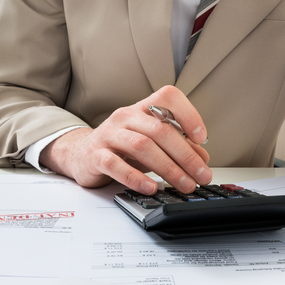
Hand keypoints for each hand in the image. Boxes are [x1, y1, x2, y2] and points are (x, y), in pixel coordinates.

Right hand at [39, 86, 210, 194]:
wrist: (82, 155)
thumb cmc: (121, 149)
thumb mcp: (152, 145)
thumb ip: (177, 148)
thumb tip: (202, 158)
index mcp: (142, 109)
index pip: (168, 97)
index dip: (188, 114)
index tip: (201, 137)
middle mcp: (126, 117)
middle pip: (160, 131)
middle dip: (186, 156)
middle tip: (201, 175)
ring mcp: (109, 135)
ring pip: (142, 146)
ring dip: (168, 168)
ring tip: (184, 184)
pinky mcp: (96, 156)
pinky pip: (116, 165)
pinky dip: (135, 177)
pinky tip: (151, 187)